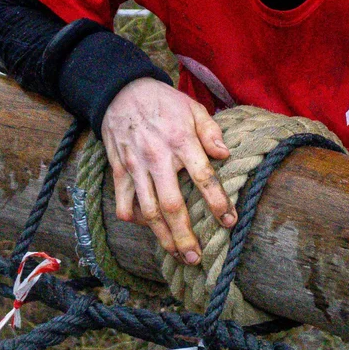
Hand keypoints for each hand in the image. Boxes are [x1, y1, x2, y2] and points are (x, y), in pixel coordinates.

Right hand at [99, 78, 234, 264]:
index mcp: (181, 142)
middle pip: (173, 206)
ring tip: (177, 255)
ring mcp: (136, 167)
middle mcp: (158, 158)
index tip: (229, 222)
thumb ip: (211, 132)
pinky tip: (147, 228)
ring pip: (149, 211)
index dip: (217, 202)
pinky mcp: (120, 170)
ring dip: (163, 237)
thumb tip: (225, 155)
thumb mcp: (193, 108)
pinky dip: (134, 218)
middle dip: (186, 236)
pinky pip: (124, 202)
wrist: (121, 91)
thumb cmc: (164, 102)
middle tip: (197, 258)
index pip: (204, 178)